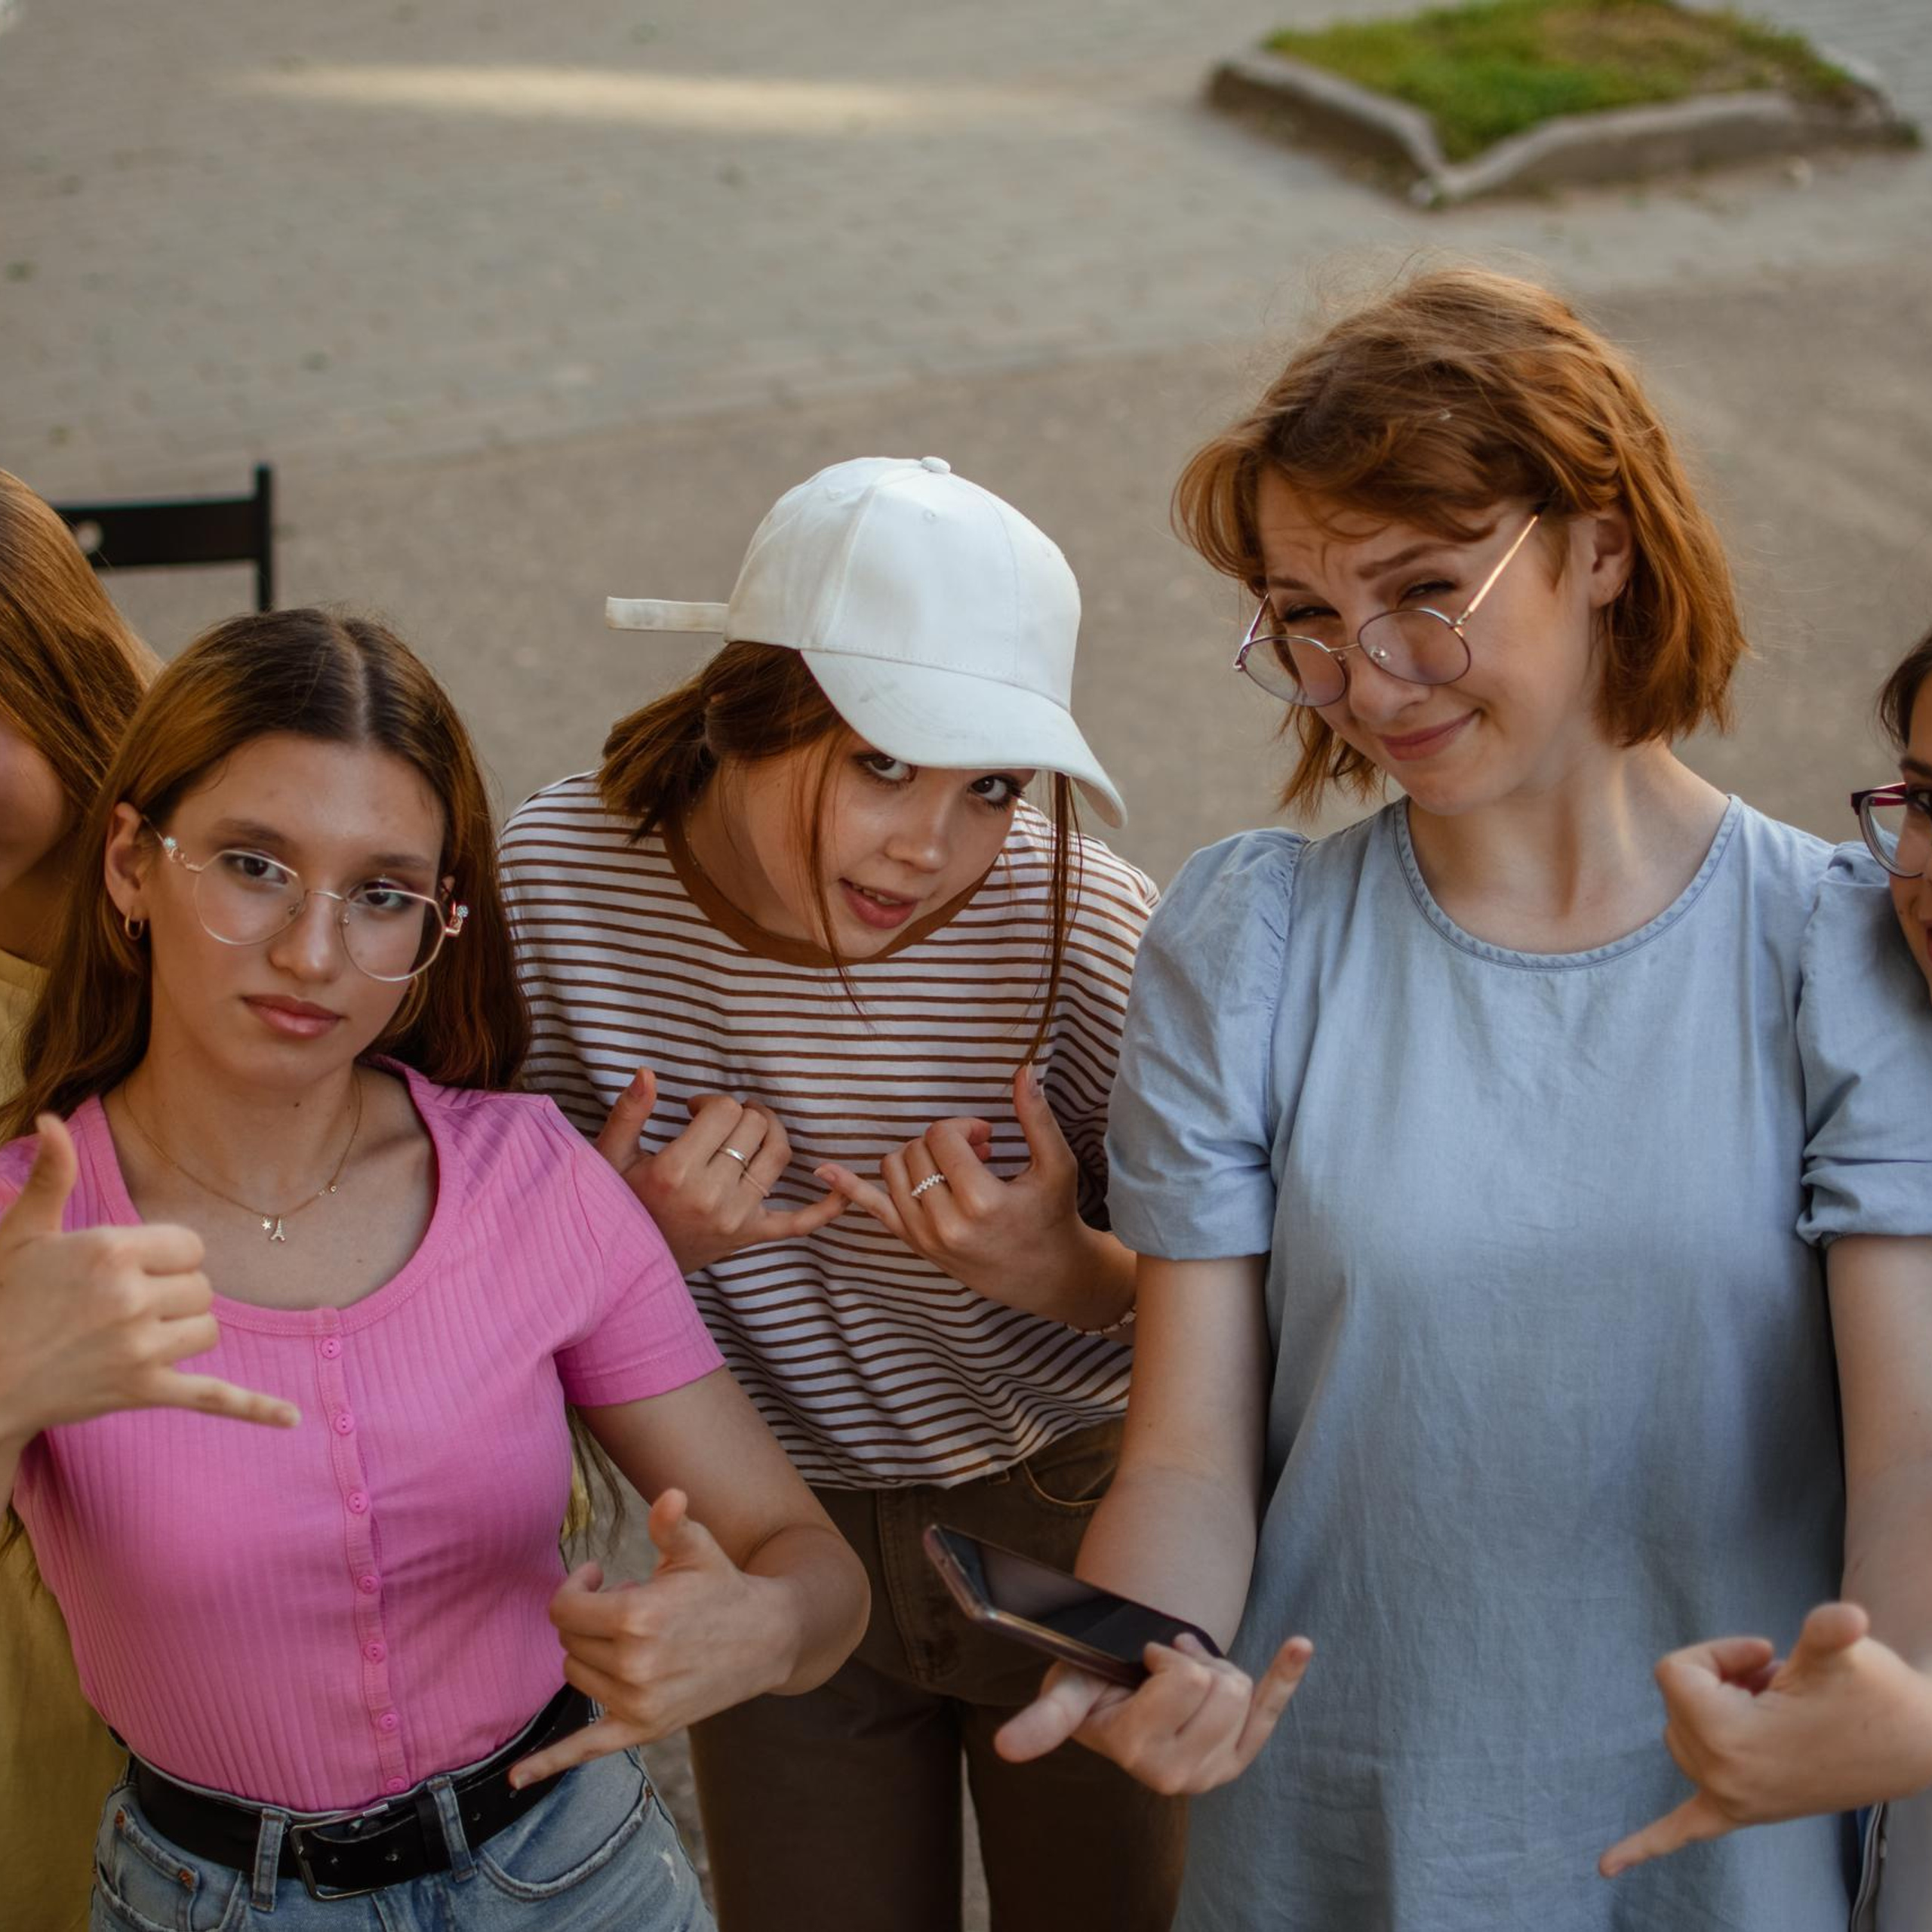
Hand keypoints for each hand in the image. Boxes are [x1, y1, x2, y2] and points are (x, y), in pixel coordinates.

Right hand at [0, 1115, 299, 1448]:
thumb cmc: (2, 1300)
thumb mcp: (21, 1234)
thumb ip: (51, 1176)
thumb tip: (52, 1117)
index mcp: (110, 1252)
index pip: (190, 1245)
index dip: (167, 1257)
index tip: (131, 1269)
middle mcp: (131, 1298)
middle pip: (202, 1287)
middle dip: (174, 1293)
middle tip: (121, 1307)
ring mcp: (139, 1349)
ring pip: (207, 1329)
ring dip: (184, 1331)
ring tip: (134, 1335)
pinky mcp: (142, 1392)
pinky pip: (213, 1397)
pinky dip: (255, 1408)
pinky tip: (292, 1420)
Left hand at [510, 1488, 797, 1785]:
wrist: (766, 1639)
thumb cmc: (723, 1586)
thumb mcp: (697, 1549)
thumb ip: (672, 1523)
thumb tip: (671, 1494)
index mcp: (638, 1616)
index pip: (565, 1609)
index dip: (575, 1587)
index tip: (598, 1574)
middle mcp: (633, 1664)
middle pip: (569, 1641)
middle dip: (590, 1618)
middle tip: (629, 1603)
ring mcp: (638, 1701)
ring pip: (576, 1675)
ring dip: (592, 1653)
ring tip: (634, 1635)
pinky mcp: (644, 1728)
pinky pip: (586, 1749)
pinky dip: (548, 1764)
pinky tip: (515, 1779)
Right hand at [595, 1067, 843, 1272]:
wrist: (624, 1266)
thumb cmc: (617, 1204)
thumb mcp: (611, 1157)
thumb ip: (629, 1113)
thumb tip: (648, 1072)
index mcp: (676, 1171)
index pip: (724, 1112)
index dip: (710, 1102)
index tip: (693, 1110)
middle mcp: (713, 1195)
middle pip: (754, 1127)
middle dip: (739, 1112)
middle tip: (718, 1118)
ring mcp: (737, 1218)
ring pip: (778, 1155)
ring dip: (771, 1131)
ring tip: (751, 1126)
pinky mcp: (750, 1236)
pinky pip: (798, 1222)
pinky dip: (826, 1206)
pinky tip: (842, 1187)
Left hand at [815, 1064, 1099, 1315]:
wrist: (1047, 1275)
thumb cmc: (1053, 1217)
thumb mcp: (1056, 1165)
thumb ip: (1036, 1117)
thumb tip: (1023, 1069)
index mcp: (980, 1201)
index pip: (942, 1137)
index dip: (963, 1126)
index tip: (987, 1137)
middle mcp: (945, 1222)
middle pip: (917, 1149)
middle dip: (944, 1139)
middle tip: (978, 1151)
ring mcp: (924, 1236)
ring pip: (894, 1169)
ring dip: (919, 1155)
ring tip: (952, 1166)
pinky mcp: (915, 1243)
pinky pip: (874, 1209)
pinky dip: (849, 1187)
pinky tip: (824, 1170)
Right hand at [994, 1631, 1312, 1794]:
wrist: (1117, 1702)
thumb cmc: (1090, 1687)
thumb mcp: (1068, 1691)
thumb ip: (1045, 1717)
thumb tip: (1005, 1747)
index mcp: (1135, 1749)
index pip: (1184, 1680)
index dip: (1167, 1659)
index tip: (1148, 1656)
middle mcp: (1175, 1773)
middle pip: (1220, 1682)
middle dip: (1190, 1658)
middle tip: (1159, 1662)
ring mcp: (1210, 1770)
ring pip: (1241, 1689)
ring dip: (1212, 1667)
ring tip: (1178, 1675)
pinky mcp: (1235, 1759)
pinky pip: (1270, 1710)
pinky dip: (1285, 1675)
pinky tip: (1299, 1647)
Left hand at [1600, 1602, 1931, 1877]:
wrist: (1911, 1743)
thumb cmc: (1870, 1693)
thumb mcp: (1840, 1653)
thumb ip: (1827, 1630)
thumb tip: (1846, 1618)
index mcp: (1729, 1739)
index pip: (1674, 1671)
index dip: (1720, 1652)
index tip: (1769, 1655)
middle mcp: (1722, 1777)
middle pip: (1677, 1700)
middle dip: (1721, 1681)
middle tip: (1780, 1687)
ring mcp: (1733, 1801)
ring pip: (1682, 1734)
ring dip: (1716, 1714)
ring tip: (1774, 1711)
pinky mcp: (1745, 1814)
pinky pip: (1682, 1830)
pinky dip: (1644, 1846)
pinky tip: (1604, 1867)